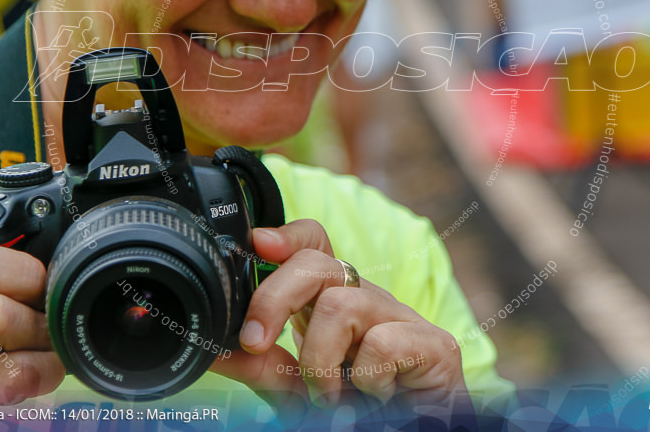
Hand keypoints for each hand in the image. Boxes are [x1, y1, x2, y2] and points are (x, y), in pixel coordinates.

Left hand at [210, 220, 467, 415]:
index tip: (257, 243)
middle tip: (253, 340)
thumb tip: (215, 349)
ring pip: (341, 304)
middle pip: (317, 263)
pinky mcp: (435, 345)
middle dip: (274, 297)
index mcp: (333, 304)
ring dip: (319, 359)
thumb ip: (262, 367)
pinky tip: (375, 398)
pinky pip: (383, 342)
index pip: (315, 247)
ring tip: (327, 396)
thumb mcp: (298, 390)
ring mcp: (402, 319)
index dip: (288, 236)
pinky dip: (365, 378)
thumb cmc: (357, 414)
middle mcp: (367, 301)